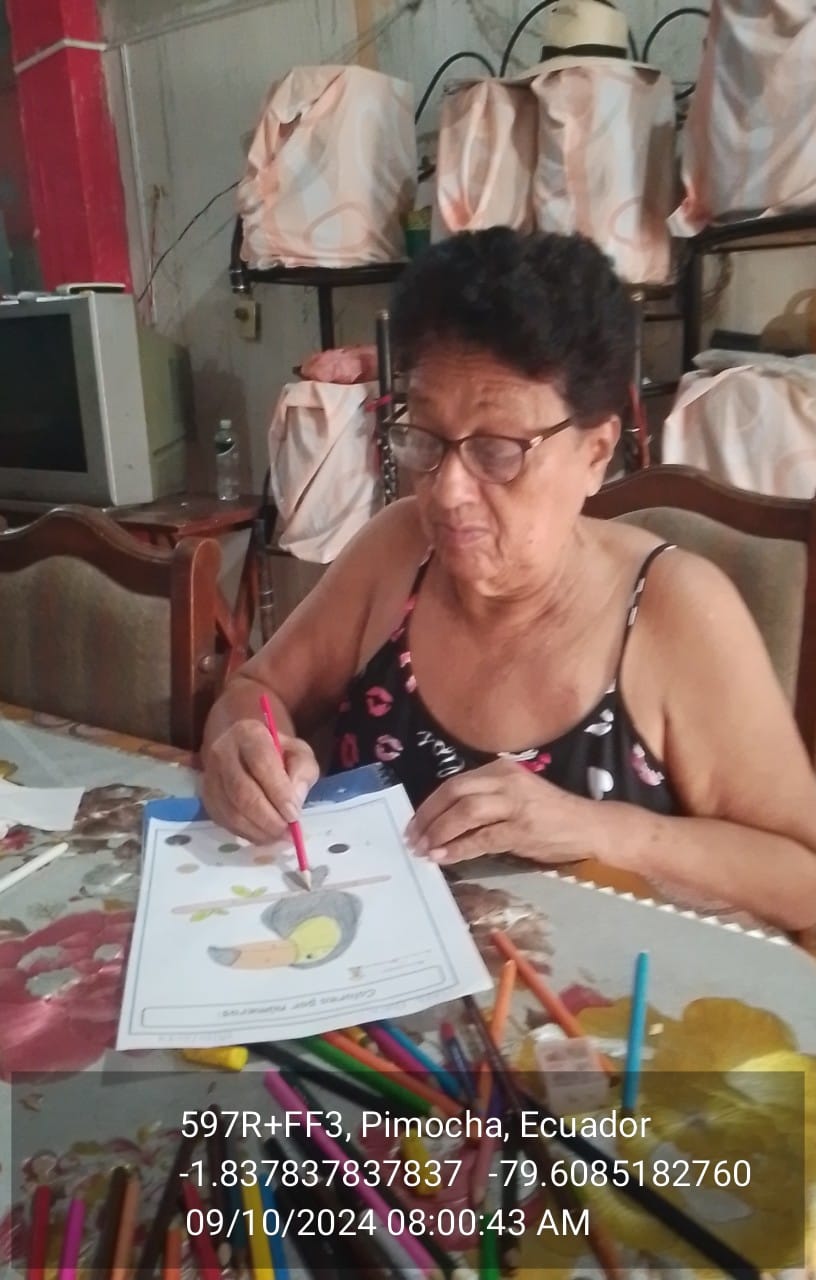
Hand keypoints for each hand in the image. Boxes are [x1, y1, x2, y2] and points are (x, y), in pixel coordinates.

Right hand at [200, 719, 318, 843]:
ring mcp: (210, 776)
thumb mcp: (299, 753)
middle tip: (287, 832)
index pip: (261, 764)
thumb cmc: (278, 752)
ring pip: (231, 811)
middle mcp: (222, 752)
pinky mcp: (206, 798)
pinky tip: (264, 836)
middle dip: (268, 818)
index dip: (278, 792)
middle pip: (242, 792)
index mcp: (248, 734)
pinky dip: (247, 834)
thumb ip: (302, 772)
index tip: (294, 815)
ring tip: (279, 837)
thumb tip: (294, 802)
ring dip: (258, 830)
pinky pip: (225, 822)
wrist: (246, 750)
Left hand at [404, 759, 599, 865]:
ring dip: (439, 832)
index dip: (430, 804)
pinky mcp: (522, 829)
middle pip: (454, 793)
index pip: (454, 783)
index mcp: (501, 770)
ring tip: (424, 849)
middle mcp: (506, 781)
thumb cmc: (550, 813)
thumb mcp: (516, 794)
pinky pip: (482, 838)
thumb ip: (485, 798)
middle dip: (428, 817)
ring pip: (465, 813)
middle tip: (413, 837)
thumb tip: (444, 819)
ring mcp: (515, 804)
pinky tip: (444, 858)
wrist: (589, 825)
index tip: (414, 822)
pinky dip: (459, 848)